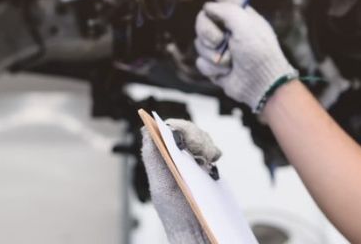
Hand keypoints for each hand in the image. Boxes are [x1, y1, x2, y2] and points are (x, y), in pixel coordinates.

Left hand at [140, 119, 221, 243]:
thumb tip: (146, 130)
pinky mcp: (207, 168)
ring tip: (207, 162)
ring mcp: (192, 161)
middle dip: (197, 137)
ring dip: (207, 145)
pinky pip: (212, 151)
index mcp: (160, 159)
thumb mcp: (161, 186)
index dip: (180, 128)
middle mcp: (175, 157)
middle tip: (201, 155)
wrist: (197, 231)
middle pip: (188, 131)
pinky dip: (214, 153)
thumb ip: (153, 158)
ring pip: (201, 138)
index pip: (168, 129)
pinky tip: (212, 165)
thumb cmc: (175, 214)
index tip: (186, 141)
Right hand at [194, 2, 297, 110]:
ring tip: (232, 61)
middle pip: (202, 20)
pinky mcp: (215, 65)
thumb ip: (225, 10)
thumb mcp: (245, 24)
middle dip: (209, 33)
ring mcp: (221, 46)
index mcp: (240, 14)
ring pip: (199, 43)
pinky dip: (213, 68)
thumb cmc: (260, 53)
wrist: (262, 84)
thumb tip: (208, 8)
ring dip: (214, 54)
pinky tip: (227, 72)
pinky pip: (201, 61)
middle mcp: (229, 28)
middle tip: (222, 41)